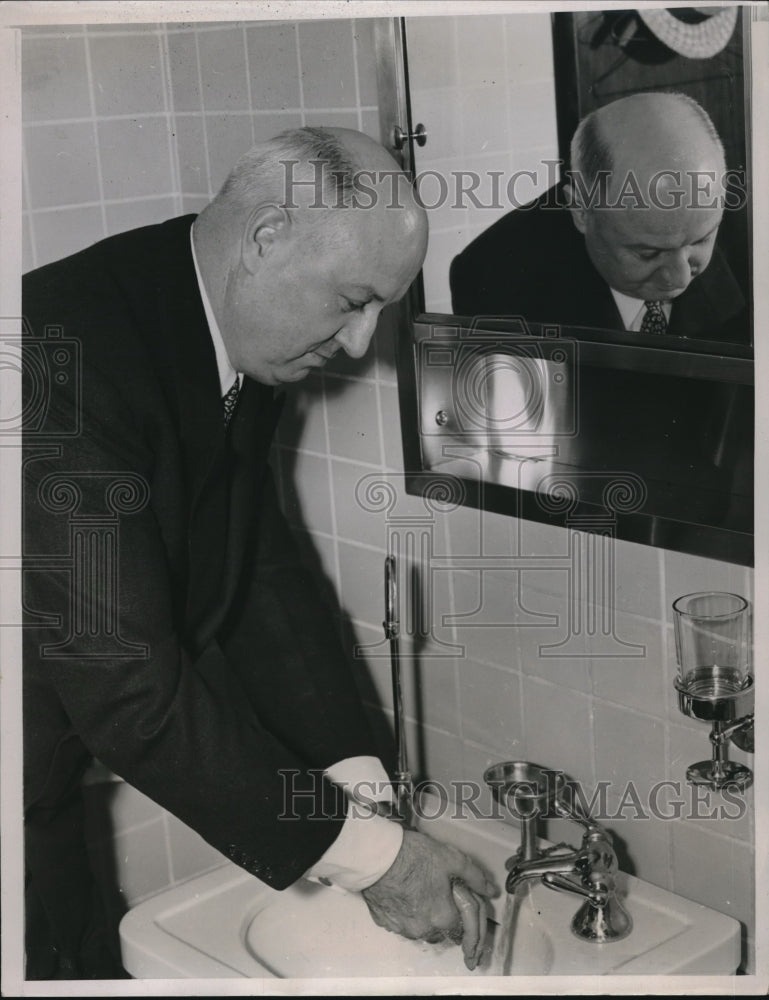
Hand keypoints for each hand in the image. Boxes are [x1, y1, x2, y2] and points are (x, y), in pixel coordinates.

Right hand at [361, 829, 497, 969]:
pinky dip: (408, 914)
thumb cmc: (413, 856)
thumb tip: (490, 890)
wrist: (376, 856)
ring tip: (424, 894)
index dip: (472, 925)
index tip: (471, 932)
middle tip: (444, 898)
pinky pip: (404, 924)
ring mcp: (403, 928)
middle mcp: (424, 930)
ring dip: (428, 918)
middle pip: (444, 931)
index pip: (465, 931)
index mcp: (443, 917)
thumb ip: (475, 877)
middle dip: (447, 918)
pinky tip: (406, 896)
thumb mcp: (451, 859)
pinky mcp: (386, 922)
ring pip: (423, 929)